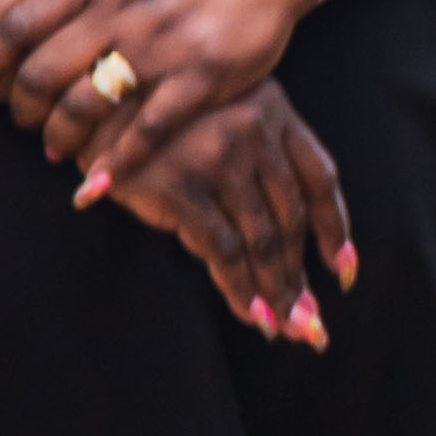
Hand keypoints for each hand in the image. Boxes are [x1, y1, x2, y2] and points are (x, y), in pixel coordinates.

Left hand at [0, 0, 329, 195]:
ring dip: (61, 136)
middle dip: (21, 108)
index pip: (15, 25)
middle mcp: (122, 9)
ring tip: (57, 147)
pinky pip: (149, 131)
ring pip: (88, 105)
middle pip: (43, 73)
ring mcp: (163, 45)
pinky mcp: (204, 76)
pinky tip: (94, 187)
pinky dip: (116, 164)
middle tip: (21, 120)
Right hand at [106, 82, 358, 341]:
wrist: (93, 106)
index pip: (320, 179)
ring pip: (262, 240)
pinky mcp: (183, 188)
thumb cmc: (160, 125)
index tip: (342, 271)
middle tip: (311, 323)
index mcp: (274, 112)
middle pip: (292, 219)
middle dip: (300, 277)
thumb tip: (296, 251)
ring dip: (276, 292)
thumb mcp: (222, 123)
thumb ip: (260, 167)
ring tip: (286, 328)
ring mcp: (219, 158)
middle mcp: (254, 131)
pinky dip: (241, 289)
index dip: (336, 229)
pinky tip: (253, 316)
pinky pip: (223, 251)